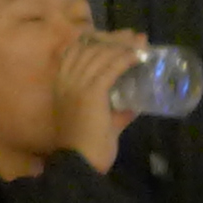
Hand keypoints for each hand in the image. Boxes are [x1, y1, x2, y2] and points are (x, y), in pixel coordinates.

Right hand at [51, 31, 144, 175]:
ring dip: (123, 46)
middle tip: (133, 37)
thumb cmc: (87, 149)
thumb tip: (135, 104)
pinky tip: (138, 56)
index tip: (115, 39)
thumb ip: (116, 113)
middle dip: (113, 39)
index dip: (95, 42)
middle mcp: (66, 81)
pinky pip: (110, 68)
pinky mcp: (91, 92)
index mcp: (62, 86)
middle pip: (89, 48)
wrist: (79, 165)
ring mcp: (77, 85)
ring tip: (140, 43)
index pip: (75, 52)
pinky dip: (125, 59)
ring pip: (101, 55)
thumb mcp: (102, 124)